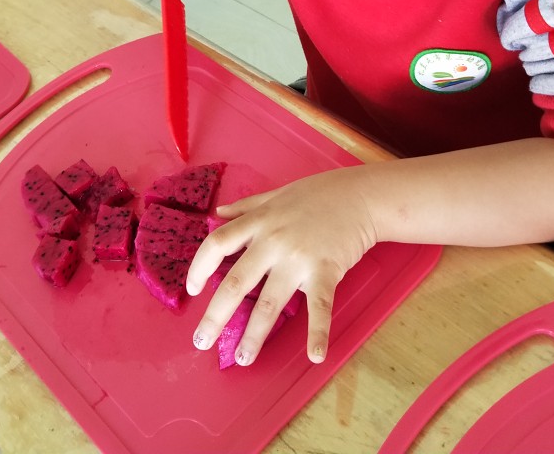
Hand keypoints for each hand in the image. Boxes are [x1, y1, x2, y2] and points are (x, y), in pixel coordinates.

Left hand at [186, 166, 377, 365]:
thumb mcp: (276, 194)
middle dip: (216, 316)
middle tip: (202, 341)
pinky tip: (315, 355)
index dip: (200, 267)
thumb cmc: (318, 194)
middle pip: (236, 282)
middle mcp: (273, 241)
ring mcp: (298, 258)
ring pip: (270, 303)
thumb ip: (246, 206)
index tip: (192, 289)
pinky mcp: (325, 271)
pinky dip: (318, 333)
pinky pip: (319, 307)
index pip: (218, 244)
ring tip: (243, 359)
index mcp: (259, 221)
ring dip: (254, 335)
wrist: (360, 196)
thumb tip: (216, 214)